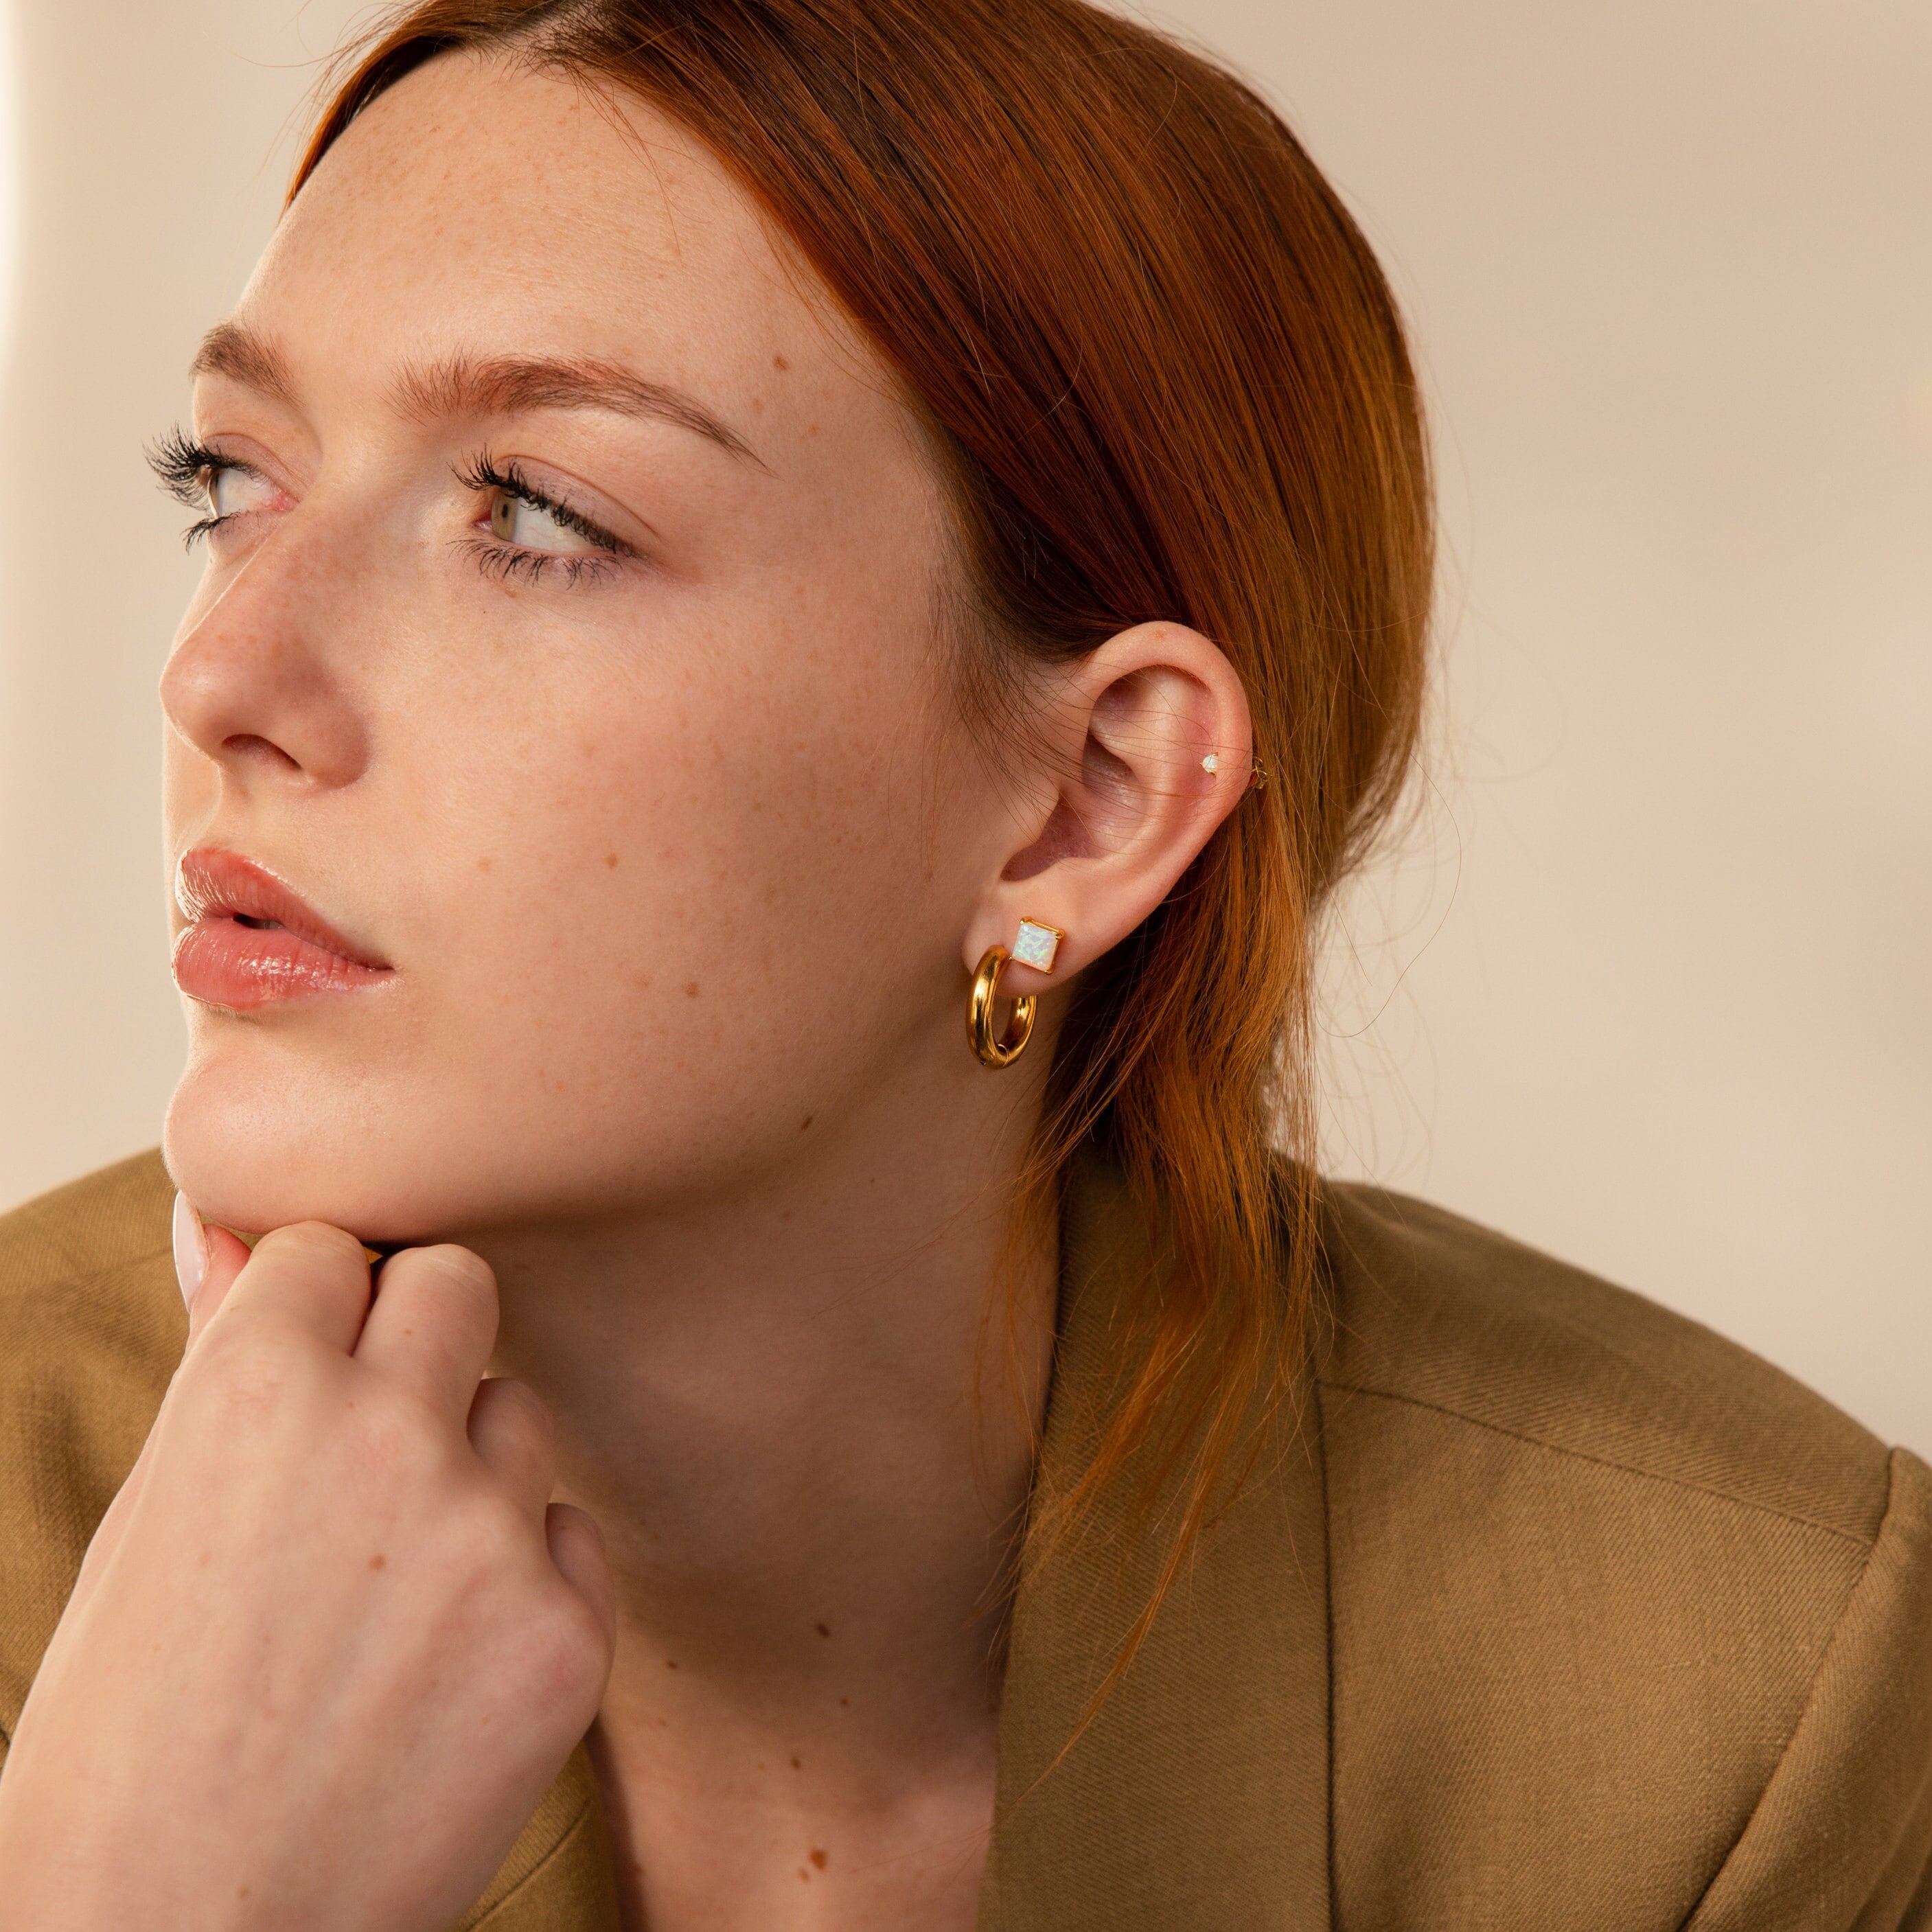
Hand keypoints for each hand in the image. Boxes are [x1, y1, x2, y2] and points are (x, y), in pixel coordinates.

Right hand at [0, 1202, 614, 1931]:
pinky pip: (570, 1539)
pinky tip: (442, 1672)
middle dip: (418, 1340)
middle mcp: (386, 1433)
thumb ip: (221, 1355)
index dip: (317, 1315)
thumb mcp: (148, 1521)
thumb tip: (231, 1220)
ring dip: (472, 1476)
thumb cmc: (129, 1736)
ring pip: (518, 1418)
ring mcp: (488, 1533)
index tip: (303, 1380)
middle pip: (458, 1282)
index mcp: (256, 1387)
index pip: (336, 1246)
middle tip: (371, 1448)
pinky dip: (523, 1587)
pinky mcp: (565, 1632)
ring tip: (386, 1598)